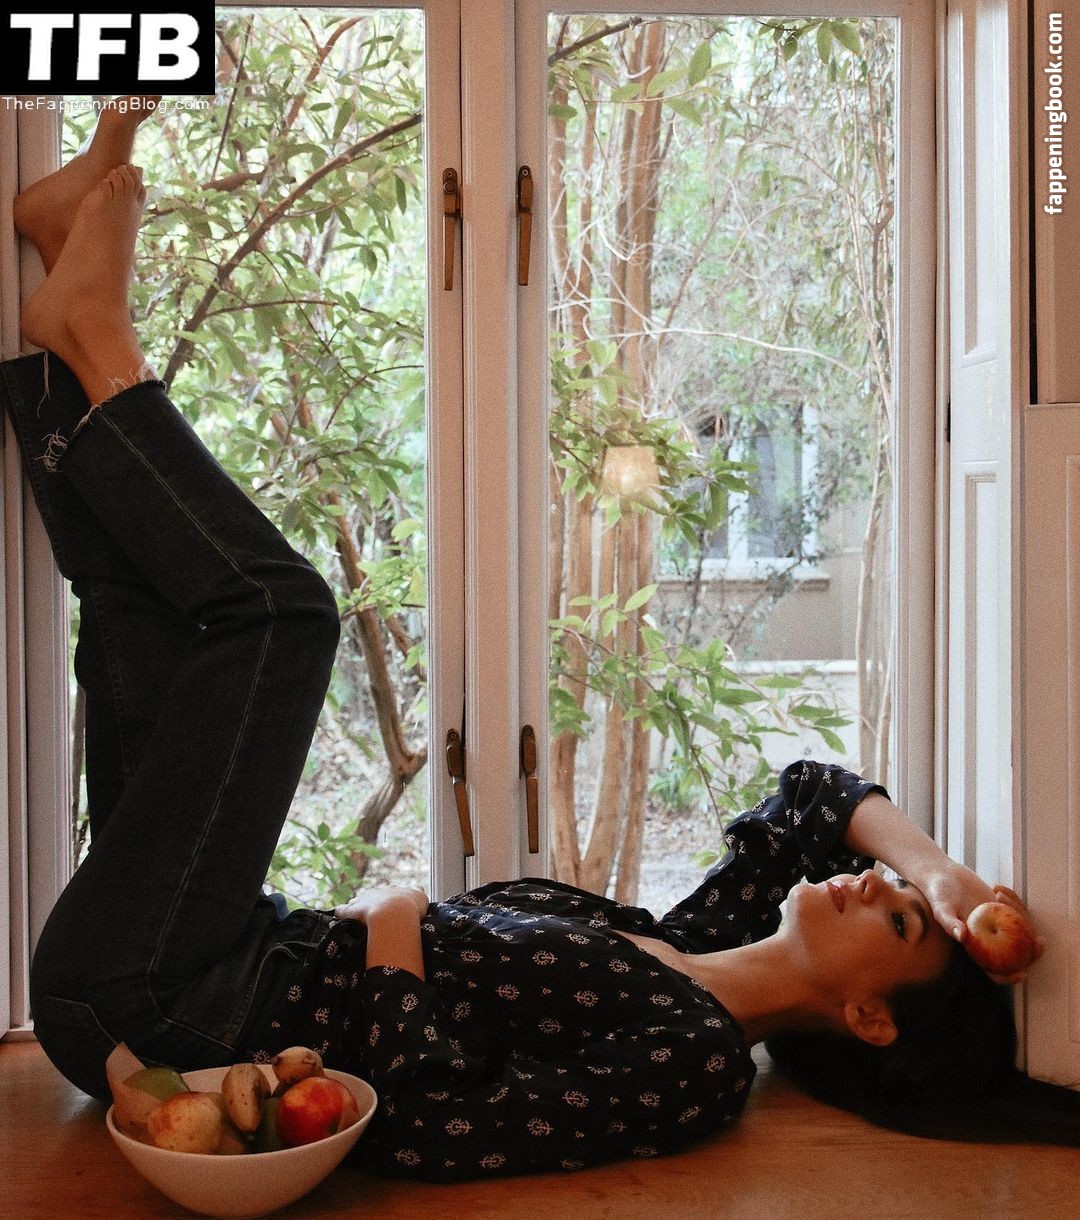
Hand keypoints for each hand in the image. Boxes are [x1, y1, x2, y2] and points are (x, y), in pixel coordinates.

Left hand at [334, 885, 429, 924]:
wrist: (394, 914)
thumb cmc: (410, 908)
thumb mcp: (421, 898)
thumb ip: (419, 893)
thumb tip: (419, 888)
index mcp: (394, 889)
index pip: (390, 892)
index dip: (390, 899)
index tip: (390, 905)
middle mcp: (378, 892)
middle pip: (373, 895)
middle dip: (373, 901)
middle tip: (373, 911)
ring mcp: (364, 900)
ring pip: (358, 901)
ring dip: (357, 905)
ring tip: (355, 913)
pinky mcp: (351, 910)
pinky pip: (343, 910)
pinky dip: (340, 912)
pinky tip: (336, 914)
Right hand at [920, 863, 1044, 983]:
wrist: (943, 876)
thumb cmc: (938, 894)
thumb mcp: (940, 908)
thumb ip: (948, 922)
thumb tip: (960, 936)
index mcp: (975, 949)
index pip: (995, 971)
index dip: (1010, 977)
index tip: (1022, 973)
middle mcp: (990, 939)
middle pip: (1018, 955)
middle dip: (1033, 952)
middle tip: (1040, 941)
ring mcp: (1000, 924)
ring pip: (1021, 929)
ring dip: (1018, 911)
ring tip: (997, 892)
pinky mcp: (1004, 908)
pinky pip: (1017, 909)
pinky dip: (1012, 898)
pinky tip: (996, 887)